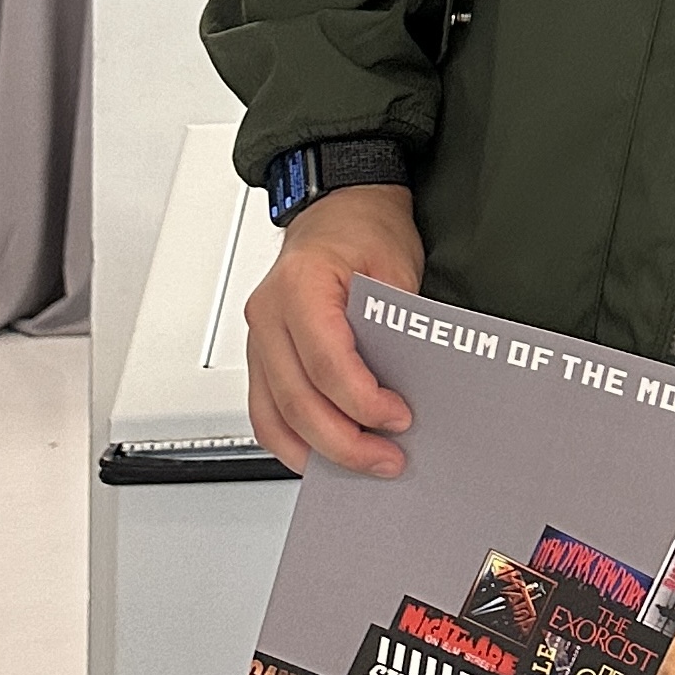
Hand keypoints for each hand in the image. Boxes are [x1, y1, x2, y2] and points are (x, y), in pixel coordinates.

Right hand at [243, 183, 424, 474]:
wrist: (338, 206)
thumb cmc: (365, 228)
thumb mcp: (396, 265)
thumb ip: (400, 322)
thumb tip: (416, 381)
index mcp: (300, 287)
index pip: (326, 362)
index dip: (362, 400)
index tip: (399, 418)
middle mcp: (268, 316)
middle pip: (297, 399)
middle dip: (344, 440)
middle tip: (388, 459)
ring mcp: (258, 338)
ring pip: (273, 415)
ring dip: (316, 451)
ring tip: (361, 467)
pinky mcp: (262, 355)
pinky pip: (265, 410)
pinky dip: (291, 441)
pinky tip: (322, 457)